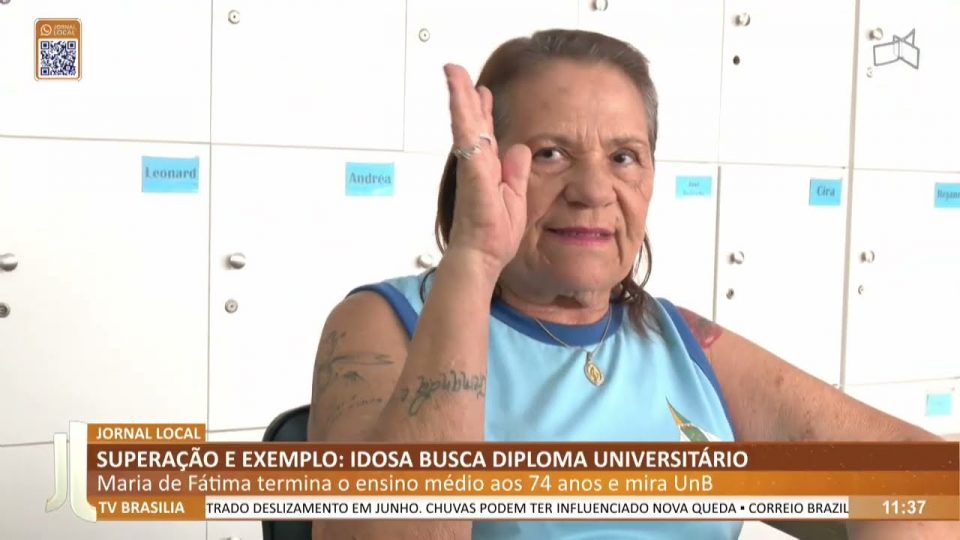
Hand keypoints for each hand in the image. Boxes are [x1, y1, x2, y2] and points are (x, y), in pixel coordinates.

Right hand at [443, 64, 530, 276]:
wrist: (482, 256)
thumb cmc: (494, 235)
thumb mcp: (515, 198)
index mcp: (489, 170)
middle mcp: (477, 165)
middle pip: (471, 123)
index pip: (485, 134)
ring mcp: (473, 167)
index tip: (482, 91)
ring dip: (460, 97)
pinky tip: (462, 98)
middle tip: (456, 71)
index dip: (483, 112)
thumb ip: (517, 173)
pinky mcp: (473, 172)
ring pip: (465, 124)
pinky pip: (467, 139)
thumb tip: (520, 149)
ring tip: (453, 73)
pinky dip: (464, 117)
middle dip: (465, 95)